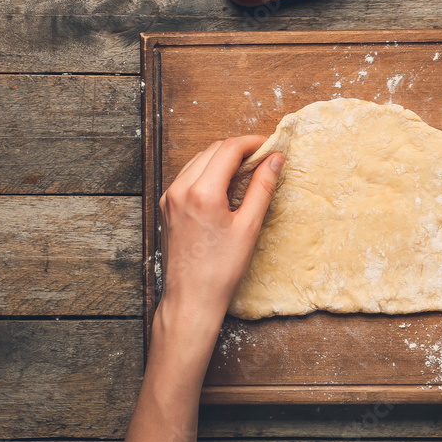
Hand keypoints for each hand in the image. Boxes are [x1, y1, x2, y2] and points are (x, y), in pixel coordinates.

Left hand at [157, 136, 283, 334]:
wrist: (191, 298)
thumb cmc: (221, 270)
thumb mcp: (249, 227)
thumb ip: (262, 188)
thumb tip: (275, 160)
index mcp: (202, 192)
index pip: (229, 149)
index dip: (253, 143)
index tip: (271, 147)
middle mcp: (181, 189)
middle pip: (213, 150)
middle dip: (239, 149)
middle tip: (263, 160)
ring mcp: (170, 197)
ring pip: (199, 160)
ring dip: (222, 159)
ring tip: (246, 172)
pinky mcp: (166, 206)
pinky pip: (188, 176)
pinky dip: (207, 173)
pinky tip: (224, 187)